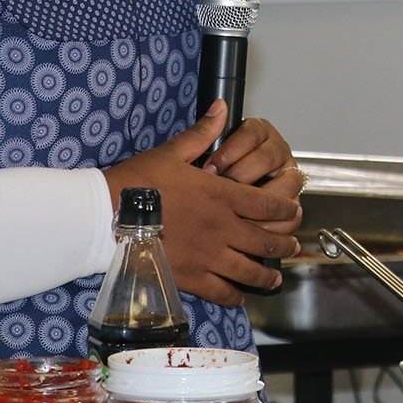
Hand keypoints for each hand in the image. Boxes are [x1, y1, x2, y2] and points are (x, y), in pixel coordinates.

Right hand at [102, 104, 302, 304]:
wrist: (108, 214)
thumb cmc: (139, 181)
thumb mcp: (173, 152)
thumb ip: (203, 133)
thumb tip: (222, 107)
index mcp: (222, 196)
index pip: (269, 205)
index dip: (286, 210)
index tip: (294, 213)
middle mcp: (223, 227)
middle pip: (267, 240)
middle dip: (284, 244)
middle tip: (292, 247)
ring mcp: (209, 255)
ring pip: (250, 269)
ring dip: (266, 274)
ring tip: (274, 278)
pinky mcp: (191, 277)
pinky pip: (221, 291)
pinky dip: (234, 295)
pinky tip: (239, 295)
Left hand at [200, 102, 305, 225]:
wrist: (218, 200)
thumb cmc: (213, 175)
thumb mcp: (203, 152)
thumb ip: (207, 131)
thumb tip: (218, 107)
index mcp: (260, 133)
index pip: (252, 134)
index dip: (229, 152)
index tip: (211, 167)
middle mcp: (278, 152)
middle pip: (268, 158)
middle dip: (240, 175)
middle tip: (220, 187)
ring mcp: (289, 177)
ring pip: (284, 183)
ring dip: (259, 198)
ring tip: (235, 207)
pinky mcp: (291, 205)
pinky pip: (291, 213)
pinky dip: (272, 222)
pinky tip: (250, 224)